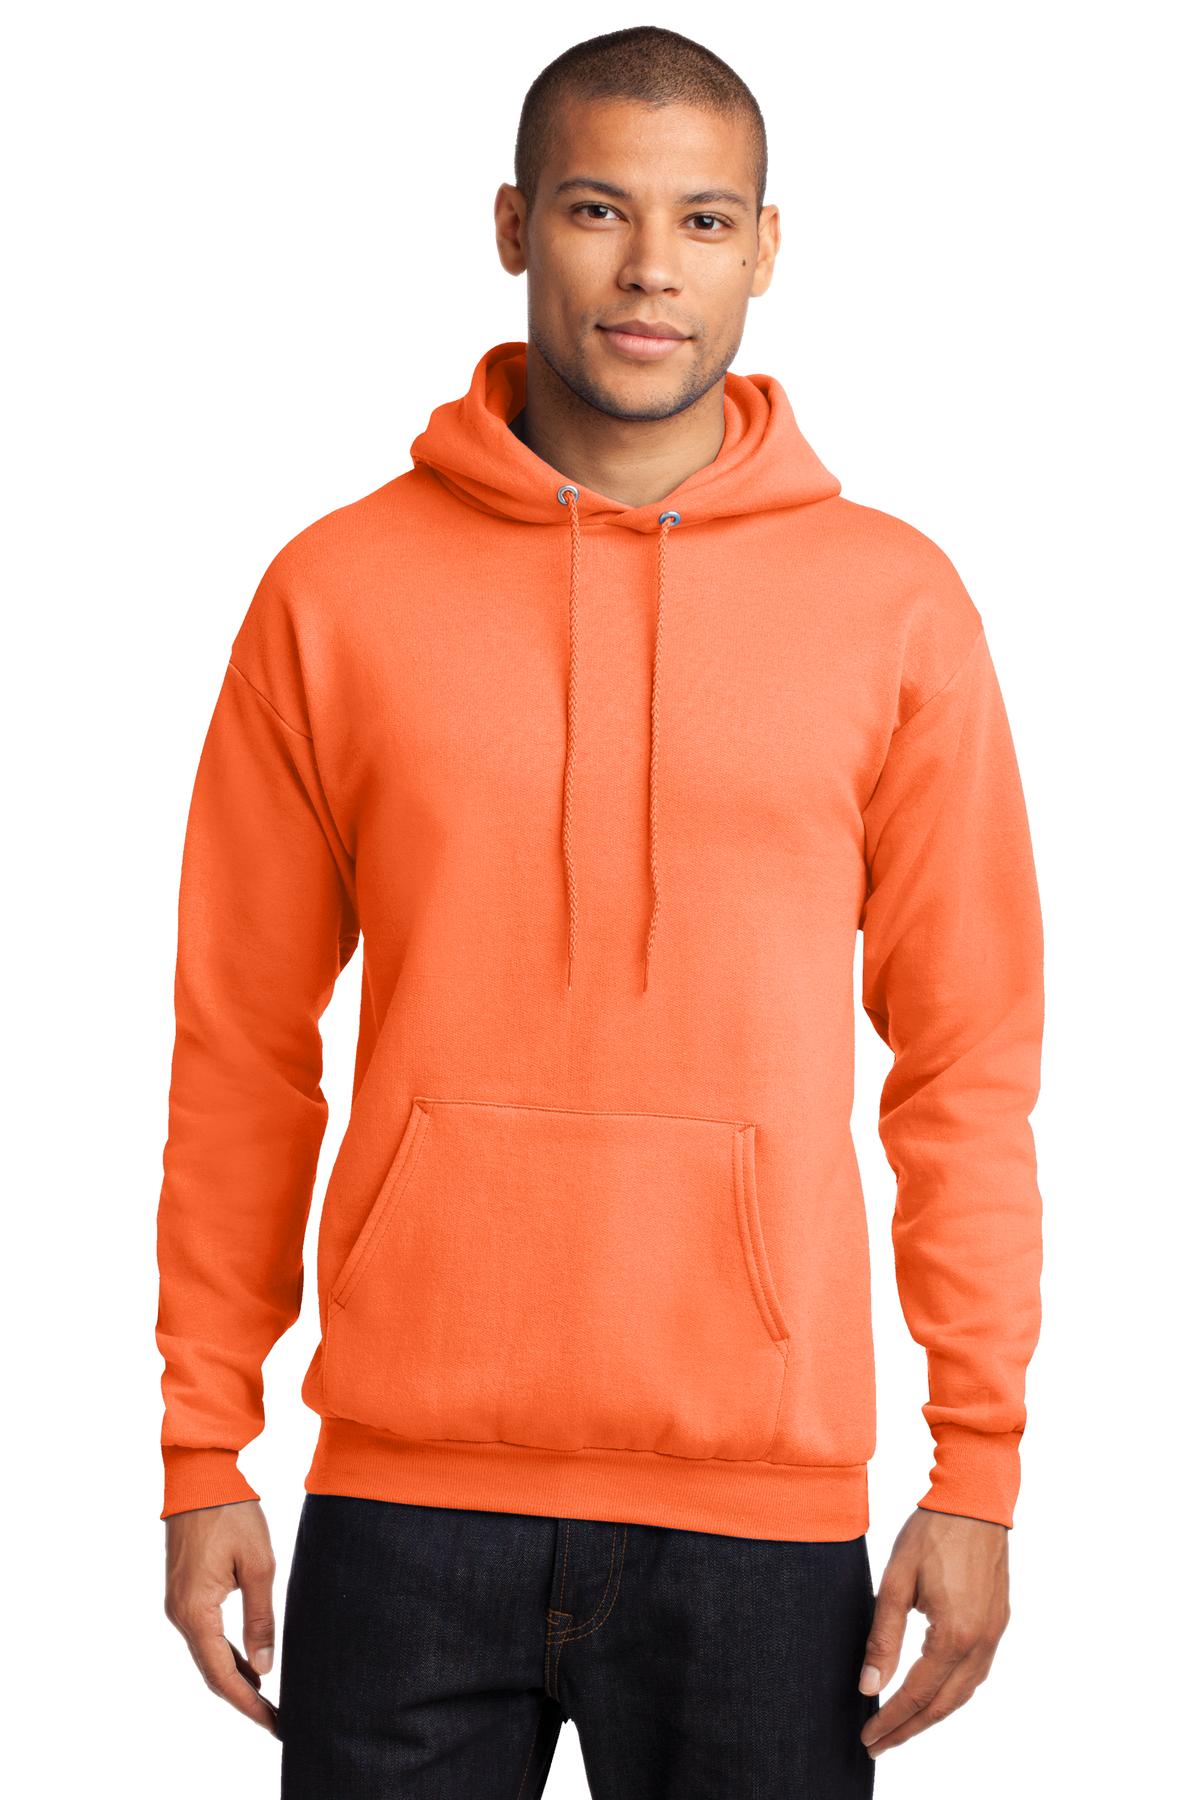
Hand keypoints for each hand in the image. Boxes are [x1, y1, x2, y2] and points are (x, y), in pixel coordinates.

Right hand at [164, 1499, 278, 1733]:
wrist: (200, 1477)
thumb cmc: (232, 1514)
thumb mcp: (258, 1565)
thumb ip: (260, 1619)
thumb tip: (265, 1669)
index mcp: (196, 1612)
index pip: (222, 1675)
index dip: (249, 1705)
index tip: (275, 1724)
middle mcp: (180, 1615)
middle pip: (212, 1672)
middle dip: (244, 1699)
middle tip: (277, 1720)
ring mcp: (178, 1605)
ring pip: (208, 1655)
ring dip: (236, 1678)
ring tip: (268, 1700)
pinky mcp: (184, 1593)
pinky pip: (205, 1636)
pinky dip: (227, 1655)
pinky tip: (250, 1665)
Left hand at [858, 1508, 1009, 1757]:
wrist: (974, 1500)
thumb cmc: (931, 1533)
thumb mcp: (896, 1582)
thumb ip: (883, 1637)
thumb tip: (869, 1686)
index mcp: (954, 1636)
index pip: (917, 1695)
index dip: (891, 1720)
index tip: (867, 1737)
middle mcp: (980, 1643)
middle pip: (943, 1705)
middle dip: (909, 1729)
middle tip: (878, 1743)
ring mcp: (994, 1634)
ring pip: (963, 1693)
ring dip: (932, 1715)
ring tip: (902, 1726)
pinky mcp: (997, 1622)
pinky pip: (976, 1673)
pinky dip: (952, 1692)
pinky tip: (933, 1693)